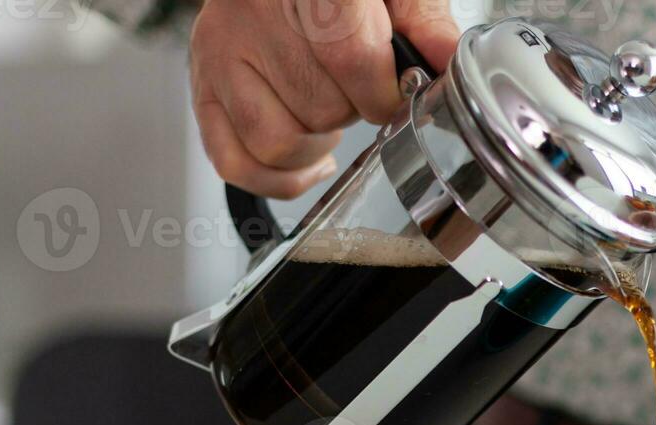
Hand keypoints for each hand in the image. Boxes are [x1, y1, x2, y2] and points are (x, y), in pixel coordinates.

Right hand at [190, 0, 458, 197]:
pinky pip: (235, 162)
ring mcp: (220, 51)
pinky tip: (310, 156)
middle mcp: (251, 13)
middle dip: (352, 111)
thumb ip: (424, 22)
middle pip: (319, 107)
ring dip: (316, 142)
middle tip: (357, 87)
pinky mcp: (203, 85)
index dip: (383, 91)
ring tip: (329, 110)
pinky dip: (280, 177)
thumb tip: (452, 66)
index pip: (347, 55)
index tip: (397, 91)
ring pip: (277, 142)